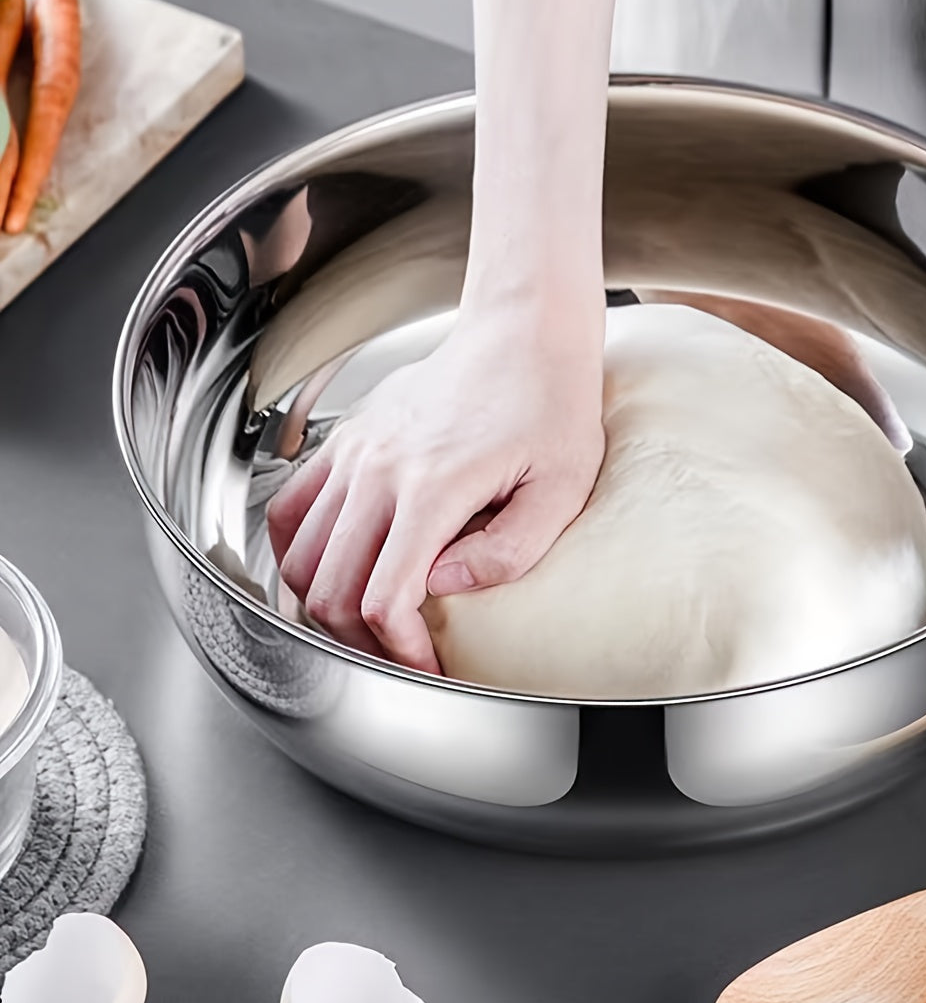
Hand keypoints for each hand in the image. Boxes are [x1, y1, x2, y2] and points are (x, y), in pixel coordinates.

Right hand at [265, 292, 605, 670]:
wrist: (522, 335)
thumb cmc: (550, 406)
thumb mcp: (561, 487)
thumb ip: (508, 551)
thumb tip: (443, 590)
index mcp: (433, 486)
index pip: (382, 598)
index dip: (399, 650)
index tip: (427, 667)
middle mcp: (379, 469)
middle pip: (329, 588)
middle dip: (361, 643)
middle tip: (399, 658)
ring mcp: (354, 453)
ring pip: (299, 556)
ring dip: (325, 605)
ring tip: (368, 625)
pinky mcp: (345, 441)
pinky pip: (288, 509)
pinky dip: (296, 554)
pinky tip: (330, 572)